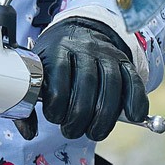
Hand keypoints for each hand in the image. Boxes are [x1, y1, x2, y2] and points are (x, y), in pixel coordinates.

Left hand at [35, 18, 146, 140]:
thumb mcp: (37, 72)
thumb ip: (27, 102)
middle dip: (79, 117)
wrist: (79, 30)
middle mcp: (85, 49)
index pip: (59, 83)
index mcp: (58, 50)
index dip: (56, 108)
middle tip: (72, 130)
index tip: (54, 117)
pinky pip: (134, 81)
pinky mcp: (124, 61)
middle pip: (87, 86)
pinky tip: (134, 117)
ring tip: (94, 132)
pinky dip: (136, 101)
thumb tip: (28, 133)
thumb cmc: (54, 60)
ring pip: (112, 86)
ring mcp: (107, 54)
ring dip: (104, 117)